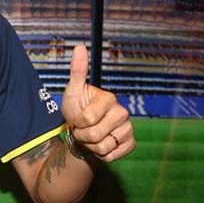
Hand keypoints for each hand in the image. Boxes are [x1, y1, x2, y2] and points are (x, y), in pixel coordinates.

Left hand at [61, 45, 134, 161]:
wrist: (84, 131)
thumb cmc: (77, 110)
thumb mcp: (72, 91)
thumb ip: (77, 71)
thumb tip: (79, 46)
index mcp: (109, 99)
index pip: (87, 119)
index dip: (77, 123)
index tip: (78, 118)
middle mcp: (122, 112)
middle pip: (95, 135)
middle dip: (83, 136)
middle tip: (83, 129)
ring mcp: (128, 129)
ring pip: (104, 148)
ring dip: (91, 146)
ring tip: (91, 137)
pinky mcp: (131, 144)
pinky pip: (113, 156)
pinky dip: (102, 155)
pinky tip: (101, 144)